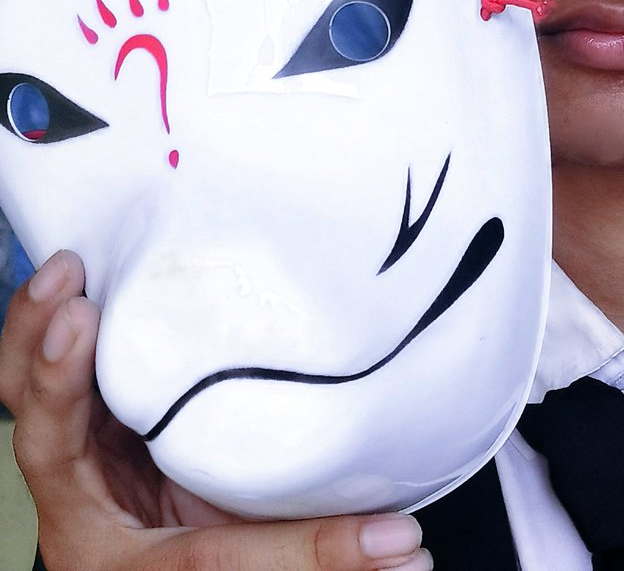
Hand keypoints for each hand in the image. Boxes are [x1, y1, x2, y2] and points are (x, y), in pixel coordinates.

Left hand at [0, 250, 431, 570]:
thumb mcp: (239, 567)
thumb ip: (314, 554)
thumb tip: (406, 545)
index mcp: (90, 523)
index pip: (61, 453)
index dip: (64, 379)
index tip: (82, 320)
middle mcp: (79, 479)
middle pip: (25, 399)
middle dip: (35, 334)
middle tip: (70, 277)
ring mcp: (97, 444)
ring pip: (39, 375)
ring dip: (48, 316)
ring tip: (74, 263)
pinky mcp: (124, 417)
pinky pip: (88, 362)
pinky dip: (91, 316)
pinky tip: (113, 273)